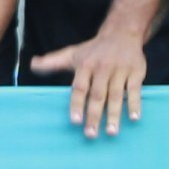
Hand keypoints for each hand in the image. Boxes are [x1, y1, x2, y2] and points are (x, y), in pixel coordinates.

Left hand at [28, 28, 148, 137]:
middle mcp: (102, 69)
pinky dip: (134, 104)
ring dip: (114, 114)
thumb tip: (32, 65)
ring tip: (110, 132)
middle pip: (97, 95)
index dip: (77, 104)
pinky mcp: (135, 72)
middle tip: (90, 135)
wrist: (122, 33)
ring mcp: (119, 70)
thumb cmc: (94, 50)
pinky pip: (135, 90)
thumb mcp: (72, 54)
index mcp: (85, 66)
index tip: (75, 121)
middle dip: (94, 116)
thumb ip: (53, 62)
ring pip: (116, 95)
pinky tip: (134, 118)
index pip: (79, 88)